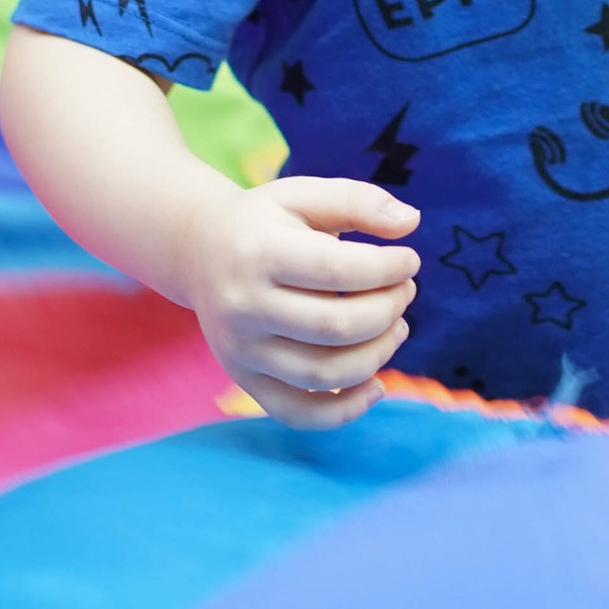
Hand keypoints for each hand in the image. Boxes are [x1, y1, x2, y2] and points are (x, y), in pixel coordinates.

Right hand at [190, 171, 419, 428]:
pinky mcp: (244, 379)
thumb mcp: (304, 195)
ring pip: (325, 374)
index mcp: (259, 251)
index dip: (389, 269)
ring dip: (378, 354)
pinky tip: (376, 384)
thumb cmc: (265, 221)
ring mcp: (240, 349)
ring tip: (396, 327)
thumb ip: (359, 201)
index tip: (409, 261)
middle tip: (405, 291)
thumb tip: (411, 222)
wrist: (198, 250)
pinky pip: (298, 413)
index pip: (339, 270)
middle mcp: (244, 306)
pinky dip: (345, 410)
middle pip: (337, 326)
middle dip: (389, 310)